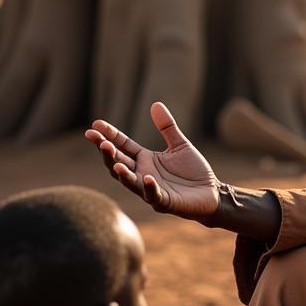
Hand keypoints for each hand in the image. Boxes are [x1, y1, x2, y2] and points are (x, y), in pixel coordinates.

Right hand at [85, 102, 221, 221]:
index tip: (94, 125)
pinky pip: (154, 195)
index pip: (122, 146)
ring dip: (121, 172)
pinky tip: (146, 177)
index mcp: (145, 159)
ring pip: (130, 182)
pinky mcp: (165, 201)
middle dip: (107, 152)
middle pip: (118, 163)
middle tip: (97, 140)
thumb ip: (167, 127)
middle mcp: (142, 174)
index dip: (108, 136)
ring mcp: (151, 189)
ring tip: (113, 160)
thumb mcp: (179, 145)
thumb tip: (155, 104)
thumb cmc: (193, 171)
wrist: (211, 193)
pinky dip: (149, 187)